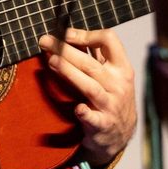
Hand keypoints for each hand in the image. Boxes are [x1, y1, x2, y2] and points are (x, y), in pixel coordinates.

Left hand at [37, 28, 135, 163]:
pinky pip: (92, 118)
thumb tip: (73, 34)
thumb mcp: (113, 74)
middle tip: (46, 41)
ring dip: (70, 73)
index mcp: (121, 68)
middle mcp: (118, 85)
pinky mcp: (102, 124)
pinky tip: (77, 108)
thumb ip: (97, 56)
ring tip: (52, 61)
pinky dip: (85, 113)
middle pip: (92, 64)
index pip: (109, 41)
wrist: (120, 134)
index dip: (86, 34)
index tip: (65, 34)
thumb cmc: (112, 98)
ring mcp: (111, 105)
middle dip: (67, 51)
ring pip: (90, 87)